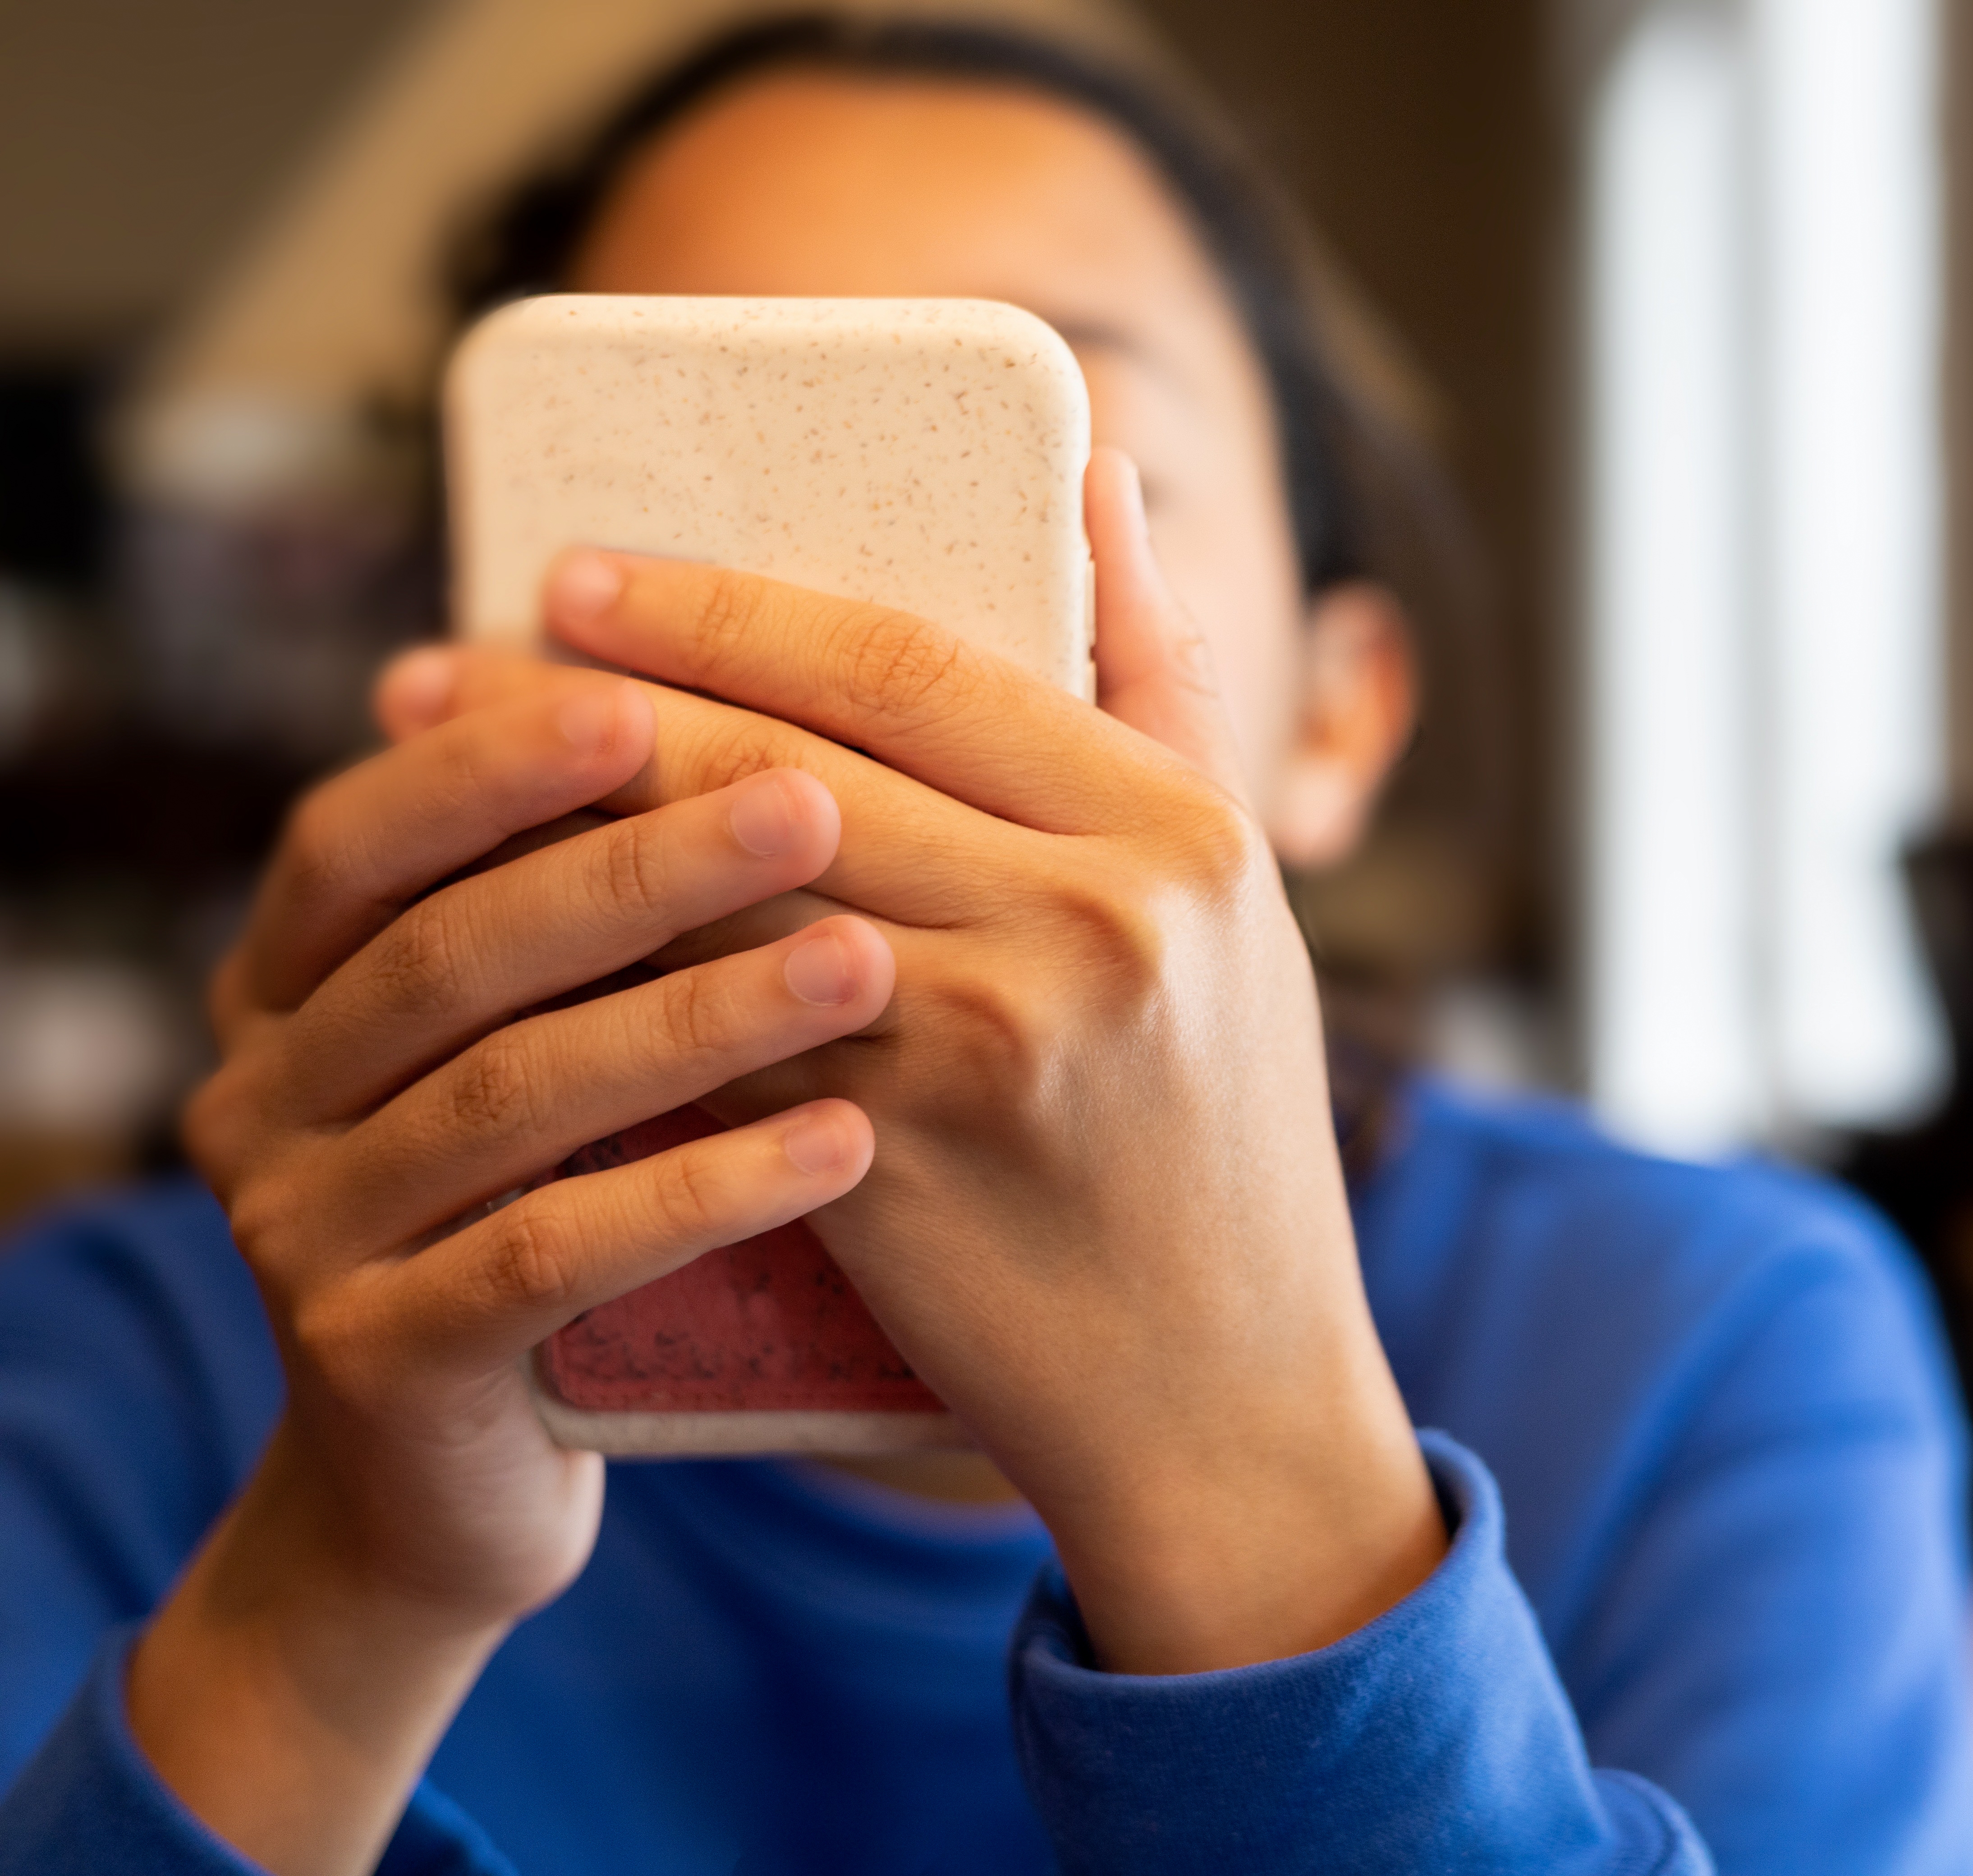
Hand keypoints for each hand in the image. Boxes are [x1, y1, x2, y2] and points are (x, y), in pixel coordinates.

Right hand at [132, 674, 895, 1875]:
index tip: (647, 699)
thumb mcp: (522, 1048)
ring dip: (698, 1020)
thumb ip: (566, 920)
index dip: (490, 765)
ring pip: (510, 1096)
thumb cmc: (538, 1209)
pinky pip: (550, 1256)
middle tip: (808, 807)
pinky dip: (700, 1190)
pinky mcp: (376, 1363)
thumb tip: (745, 732)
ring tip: (865, 966)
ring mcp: (300, 1236)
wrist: (445, 1490)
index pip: (363, 836)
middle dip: (635, 871)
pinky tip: (843, 1141)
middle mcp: (259, 1096)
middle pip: (453, 953)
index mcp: (285, 986)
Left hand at [413, 452, 1444, 1675]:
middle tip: (446, 664)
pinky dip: (607, 981)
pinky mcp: (899, 1165)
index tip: (585, 575)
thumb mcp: (1240, 894)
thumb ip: (1164, 682)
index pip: (914, 665)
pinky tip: (508, 947)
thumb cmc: (1228, 1129)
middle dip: (597, 701)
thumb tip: (1098, 479)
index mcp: (1178, 830)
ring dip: (562, 831)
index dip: (729, 610)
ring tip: (437, 784)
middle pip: (792, 759)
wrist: (1228, 1394)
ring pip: (727, 893)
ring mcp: (992, 1046)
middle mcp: (1092, 920)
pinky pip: (717, 1038)